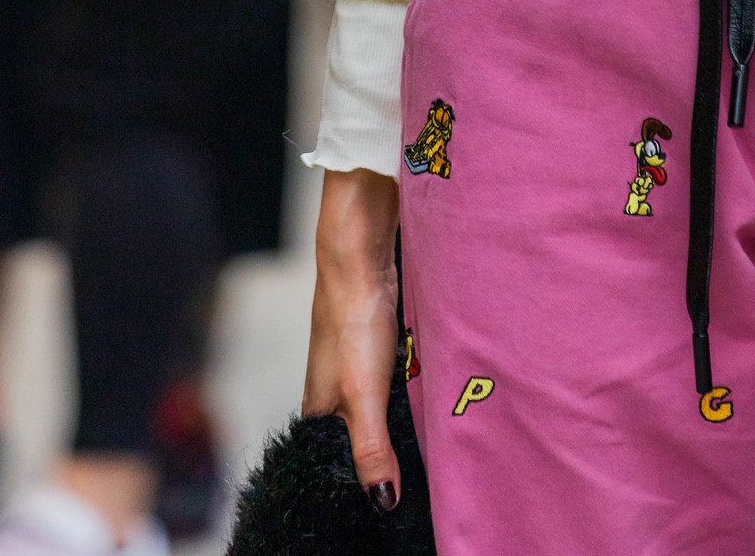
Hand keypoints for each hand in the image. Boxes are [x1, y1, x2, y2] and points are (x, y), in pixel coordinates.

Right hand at [304, 168, 402, 511]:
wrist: (362, 252)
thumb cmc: (354, 319)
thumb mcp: (363, 393)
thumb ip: (371, 447)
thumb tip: (383, 501)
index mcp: (319, 411)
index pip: (337, 464)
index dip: (364, 481)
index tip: (396, 499)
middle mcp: (335, 392)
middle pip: (364, 437)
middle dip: (390, 453)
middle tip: (424, 468)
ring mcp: (358, 367)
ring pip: (384, 408)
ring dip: (406, 419)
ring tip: (435, 436)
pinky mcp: (380, 345)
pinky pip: (398, 381)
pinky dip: (415, 390)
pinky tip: (435, 394)